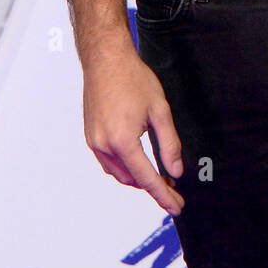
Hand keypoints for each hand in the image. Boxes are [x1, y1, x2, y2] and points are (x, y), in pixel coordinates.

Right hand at [82, 41, 183, 214]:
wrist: (106, 60)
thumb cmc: (133, 79)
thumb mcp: (160, 110)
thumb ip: (169, 144)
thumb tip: (176, 170)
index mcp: (123, 141)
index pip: (147, 178)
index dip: (164, 194)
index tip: (177, 207)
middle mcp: (104, 146)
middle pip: (132, 179)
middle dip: (153, 187)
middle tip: (174, 189)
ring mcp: (94, 143)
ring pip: (118, 173)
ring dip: (138, 179)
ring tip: (159, 178)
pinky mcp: (91, 137)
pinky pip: (108, 163)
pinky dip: (124, 168)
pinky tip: (138, 164)